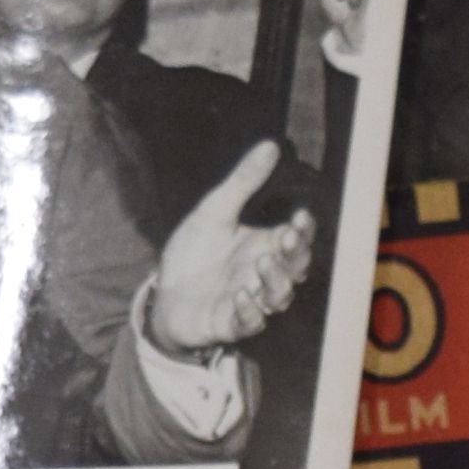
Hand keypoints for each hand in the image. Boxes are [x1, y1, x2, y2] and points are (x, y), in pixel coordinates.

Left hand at [146, 141, 310, 355]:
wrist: (164, 292)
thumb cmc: (195, 252)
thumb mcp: (214, 211)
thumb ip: (243, 182)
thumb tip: (270, 145)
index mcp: (265, 245)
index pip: (297, 238)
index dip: (304, 230)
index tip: (300, 216)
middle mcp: (263, 274)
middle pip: (295, 268)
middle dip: (295, 254)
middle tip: (286, 237)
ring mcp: (249, 300)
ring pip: (278, 297)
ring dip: (275, 281)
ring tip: (262, 262)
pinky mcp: (229, 324)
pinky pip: (248, 323)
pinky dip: (249, 311)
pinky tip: (240, 294)